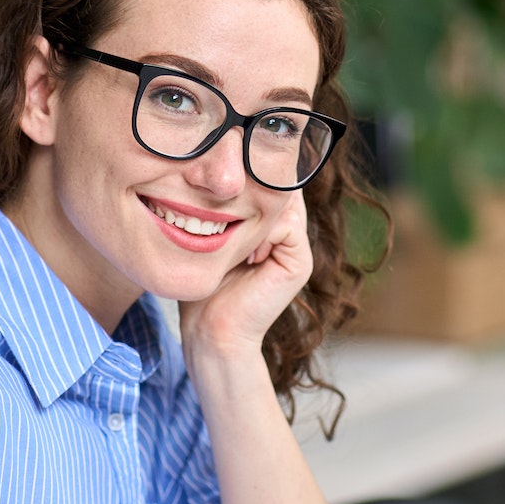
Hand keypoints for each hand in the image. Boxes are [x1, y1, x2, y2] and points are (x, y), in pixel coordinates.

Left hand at [180, 191, 312, 366]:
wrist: (212, 330)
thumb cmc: (204, 284)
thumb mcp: (211, 236)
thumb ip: (224, 207)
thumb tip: (220, 174)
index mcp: (270, 225)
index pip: (269, 182)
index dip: (249, 178)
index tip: (223, 190)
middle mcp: (289, 234)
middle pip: (279, 188)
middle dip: (253, 188)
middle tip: (228, 204)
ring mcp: (297, 249)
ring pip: (284, 203)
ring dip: (256, 210)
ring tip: (233, 233)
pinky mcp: (300, 264)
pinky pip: (287, 226)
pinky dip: (263, 231)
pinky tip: (246, 253)